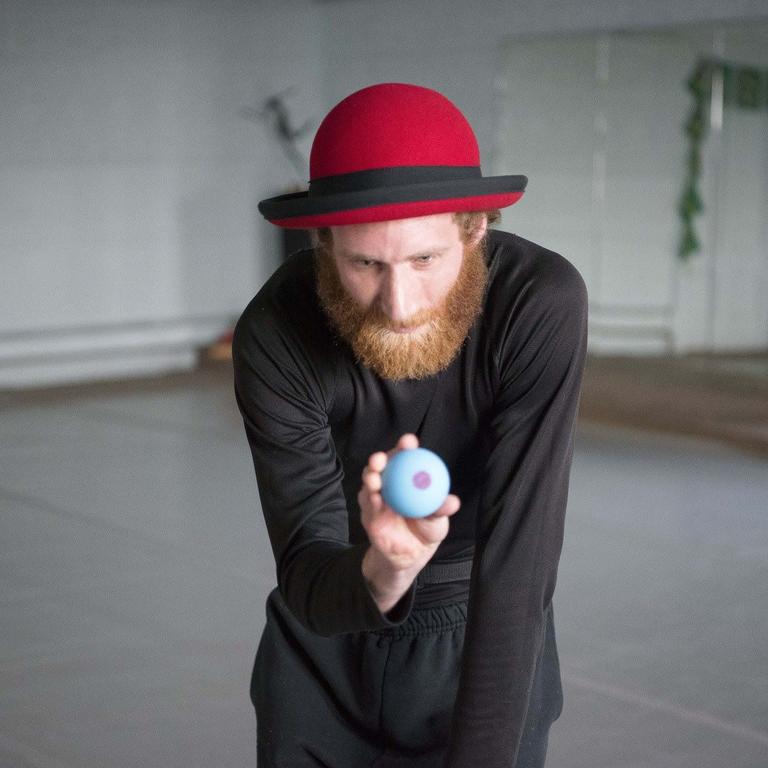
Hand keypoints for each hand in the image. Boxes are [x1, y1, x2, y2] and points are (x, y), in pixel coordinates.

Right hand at [359, 434, 459, 611]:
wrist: (410, 556)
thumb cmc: (426, 530)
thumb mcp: (437, 520)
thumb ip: (441, 510)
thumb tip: (453, 502)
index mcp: (406, 478)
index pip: (404, 458)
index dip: (404, 446)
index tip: (409, 441)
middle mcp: (389, 484)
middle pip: (381, 466)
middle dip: (379, 458)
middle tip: (382, 459)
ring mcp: (376, 498)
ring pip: (370, 483)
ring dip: (370, 478)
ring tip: (375, 478)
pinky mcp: (368, 514)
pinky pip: (368, 505)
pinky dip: (371, 500)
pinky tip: (375, 498)